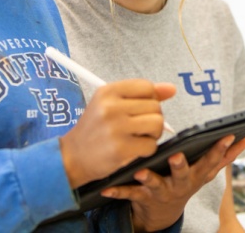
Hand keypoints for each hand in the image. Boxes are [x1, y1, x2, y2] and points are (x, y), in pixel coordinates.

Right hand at [59, 81, 175, 187]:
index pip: (147, 87)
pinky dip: (147, 150)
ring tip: (137, 138)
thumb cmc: (95, 129)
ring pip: (157, 124)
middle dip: (152, 119)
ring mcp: (115, 128)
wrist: (72, 157)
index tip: (139, 111)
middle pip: (155, 106)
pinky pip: (151, 145)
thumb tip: (172, 89)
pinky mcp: (120, 149)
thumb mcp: (112, 104)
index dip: (150, 100)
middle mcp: (110, 107)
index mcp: (108, 91)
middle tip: (136, 128)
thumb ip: (142, 95)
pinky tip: (132, 150)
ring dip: (152, 134)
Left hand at [101, 135, 244, 231]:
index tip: (227, 135)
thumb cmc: (185, 182)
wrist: (162, 213)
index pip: (211, 161)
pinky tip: (107, 186)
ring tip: (141, 172)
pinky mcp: (142, 198)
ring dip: (149, 179)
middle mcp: (181, 185)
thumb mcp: (206, 172)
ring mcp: (161, 192)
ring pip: (155, 185)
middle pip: (183, 175)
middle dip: (181, 166)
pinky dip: (118, 191)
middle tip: (178, 155)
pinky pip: (128, 195)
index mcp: (196, 175)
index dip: (220, 150)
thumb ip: (226, 157)